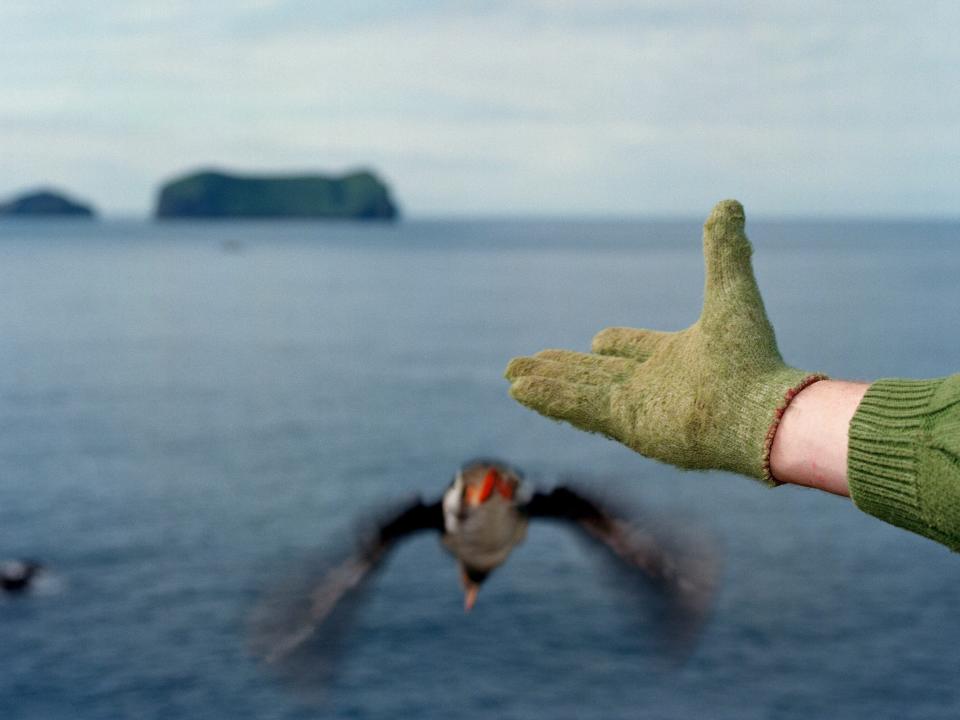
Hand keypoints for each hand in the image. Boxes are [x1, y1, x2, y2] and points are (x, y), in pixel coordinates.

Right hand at [504, 199, 824, 483]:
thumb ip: (725, 252)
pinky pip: (579, 408)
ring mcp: (638, 408)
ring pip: (579, 392)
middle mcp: (653, 386)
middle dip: (559, 369)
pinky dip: (549, 399)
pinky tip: (520, 391)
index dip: (617, 343)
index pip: (634, 350)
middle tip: (525, 364)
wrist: (760, 412)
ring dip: (545, 384)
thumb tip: (730, 203)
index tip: (597, 339)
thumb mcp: (731, 293)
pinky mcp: (627, 425)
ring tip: (510, 378)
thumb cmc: (751, 358)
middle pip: (594, 375)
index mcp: (675, 358)